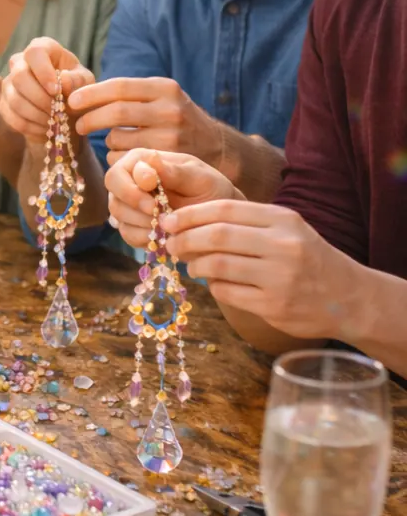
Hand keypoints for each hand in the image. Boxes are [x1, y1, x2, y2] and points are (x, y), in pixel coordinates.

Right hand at [0, 37, 92, 145]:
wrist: (66, 112)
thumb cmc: (77, 90)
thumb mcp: (85, 84)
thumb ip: (77, 80)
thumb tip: (62, 80)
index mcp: (43, 49)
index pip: (34, 53)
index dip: (43, 72)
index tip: (57, 91)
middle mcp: (20, 62)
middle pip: (19, 77)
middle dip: (41, 98)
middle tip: (58, 111)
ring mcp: (9, 84)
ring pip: (16, 100)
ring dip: (38, 115)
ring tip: (55, 121)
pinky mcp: (4, 104)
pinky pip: (14, 118)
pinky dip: (32, 127)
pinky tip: (46, 128)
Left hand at [69, 76, 223, 167]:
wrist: (215, 147)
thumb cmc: (176, 119)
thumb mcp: (162, 97)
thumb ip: (131, 94)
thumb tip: (81, 92)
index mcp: (164, 88)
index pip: (120, 87)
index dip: (91, 94)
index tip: (71, 100)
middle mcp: (168, 109)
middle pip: (116, 113)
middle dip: (91, 119)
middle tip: (79, 125)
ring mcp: (169, 135)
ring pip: (118, 139)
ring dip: (108, 141)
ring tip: (116, 140)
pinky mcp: (165, 159)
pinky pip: (126, 158)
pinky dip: (118, 157)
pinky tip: (127, 156)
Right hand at [104, 149, 237, 248]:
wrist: (218, 218)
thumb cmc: (211, 191)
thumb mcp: (200, 178)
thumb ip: (175, 171)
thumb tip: (150, 159)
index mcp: (143, 161)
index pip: (119, 172)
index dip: (132, 186)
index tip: (156, 194)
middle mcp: (130, 181)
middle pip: (113, 196)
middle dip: (134, 208)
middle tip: (159, 214)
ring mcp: (129, 205)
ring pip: (118, 217)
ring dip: (143, 223)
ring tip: (169, 224)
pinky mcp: (133, 226)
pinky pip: (128, 234)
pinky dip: (146, 237)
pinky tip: (165, 234)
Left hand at [164, 201, 356, 338]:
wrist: (347, 297)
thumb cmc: (307, 258)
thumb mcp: (286, 230)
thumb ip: (245, 224)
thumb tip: (188, 224)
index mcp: (283, 219)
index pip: (225, 209)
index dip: (190, 215)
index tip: (168, 221)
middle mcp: (282, 245)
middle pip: (217, 236)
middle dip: (185, 239)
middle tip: (170, 244)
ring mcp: (279, 277)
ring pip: (217, 266)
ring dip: (195, 265)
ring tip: (191, 265)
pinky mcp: (273, 305)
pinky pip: (227, 292)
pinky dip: (213, 286)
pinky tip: (214, 283)